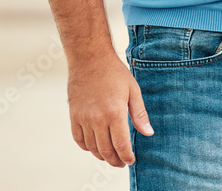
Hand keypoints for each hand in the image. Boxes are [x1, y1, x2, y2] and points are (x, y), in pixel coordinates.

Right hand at [67, 51, 153, 166]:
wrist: (90, 59)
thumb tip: (148, 133)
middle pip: (105, 150)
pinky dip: (86, 147)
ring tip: (110, 156)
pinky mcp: (73, 116)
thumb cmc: (114, 72)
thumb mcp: (133, 90)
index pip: (121, 144)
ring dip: (101, 155)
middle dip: (115, 160)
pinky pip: (78, 139)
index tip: (131, 160)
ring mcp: (83, 118)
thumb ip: (140, 114)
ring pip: (91, 147)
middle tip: (121, 163)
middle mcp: (97, 119)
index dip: (126, 156)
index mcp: (115, 113)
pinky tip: (94, 147)